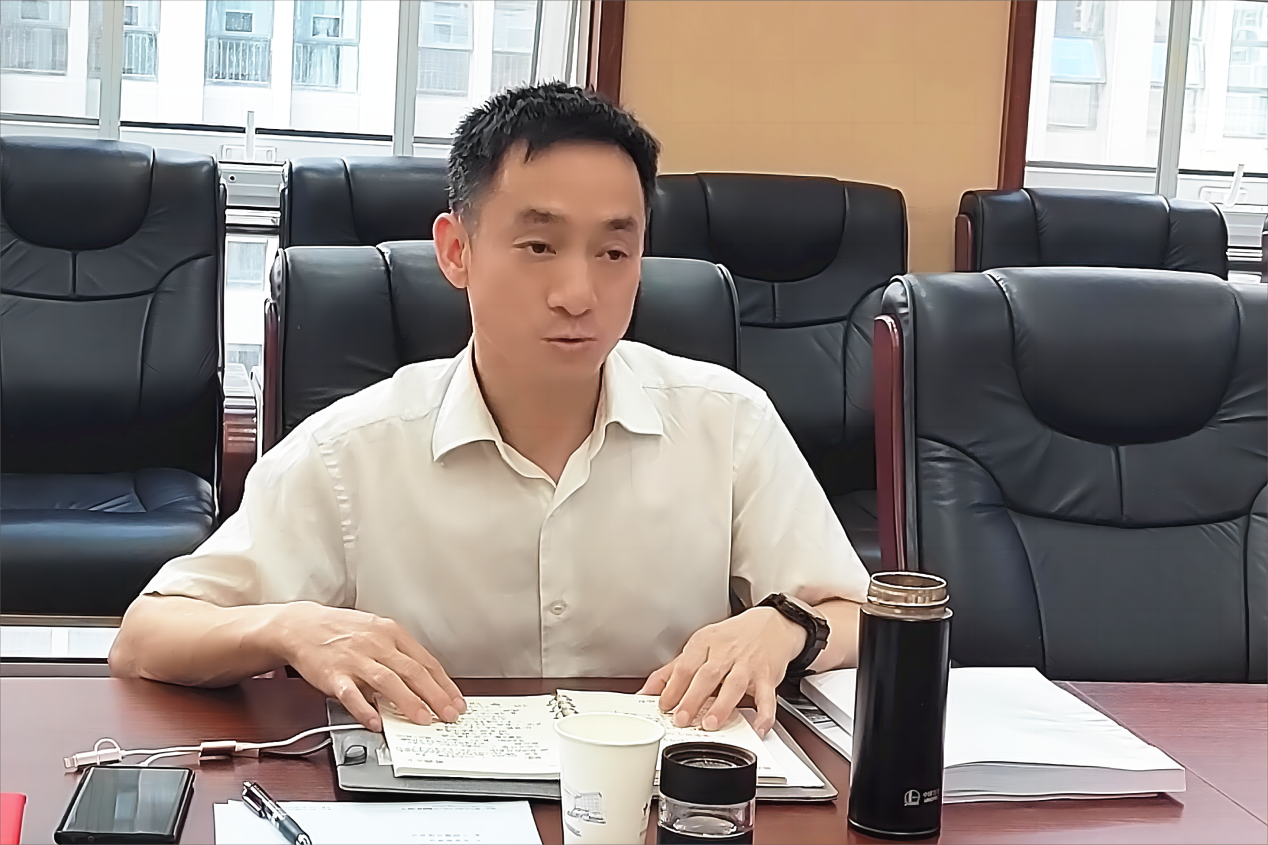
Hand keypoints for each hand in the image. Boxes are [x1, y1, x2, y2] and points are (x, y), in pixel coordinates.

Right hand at [273, 602, 465, 731]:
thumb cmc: (342, 631)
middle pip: (412, 671)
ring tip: (422, 720)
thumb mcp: (376, 632)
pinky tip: (376, 722)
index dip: (444, 684)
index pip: (426, 661)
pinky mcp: (333, 674)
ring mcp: (355, 659)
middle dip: (435, 695)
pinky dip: (364, 709)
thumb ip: (398, 656)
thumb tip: (424, 683)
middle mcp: (376, 644)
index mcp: (391, 633)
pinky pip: (351, 693)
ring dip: (408, 702)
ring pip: (387, 680)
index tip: (456, 702)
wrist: (301, 626)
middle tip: (448, 715)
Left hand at [637, 607, 804, 736]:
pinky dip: (764, 714)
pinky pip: (767, 697)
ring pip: (734, 685)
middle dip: (693, 698)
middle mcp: (726, 652)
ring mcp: (748, 665)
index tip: (663, 706)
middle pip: (707, 675)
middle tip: (681, 719)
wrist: (773, 624)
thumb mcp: (701, 645)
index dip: (672, 687)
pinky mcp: (768, 677)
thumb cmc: (733, 638)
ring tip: (711, 723)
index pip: (685, 666)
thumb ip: (673, 670)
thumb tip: (646, 692)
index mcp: (705, 643)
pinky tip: (757, 727)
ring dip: (722, 706)